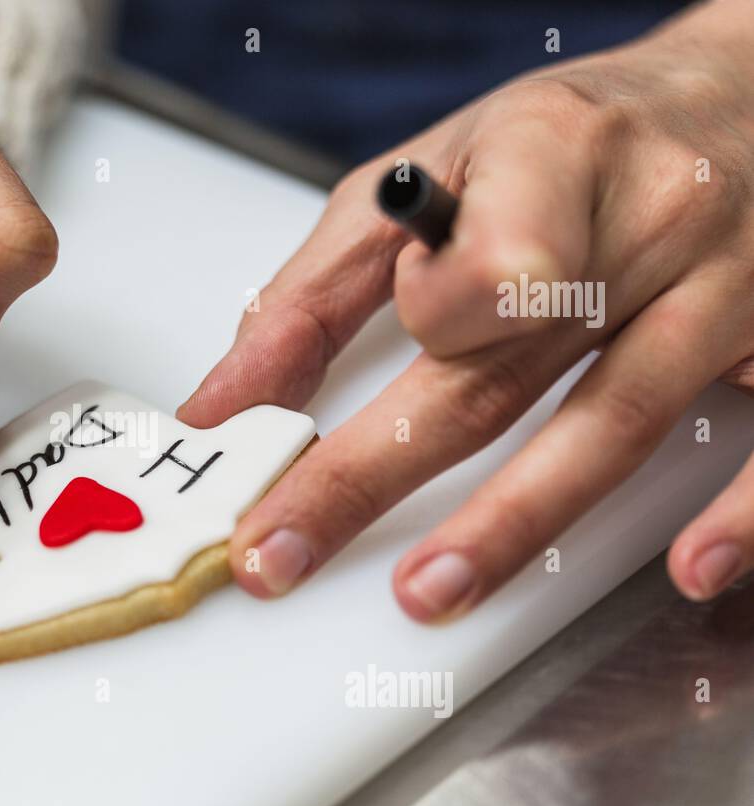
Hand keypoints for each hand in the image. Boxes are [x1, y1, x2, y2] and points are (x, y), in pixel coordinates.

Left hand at [181, 1, 753, 615]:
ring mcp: (727, 286)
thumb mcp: (428, 175)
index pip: (476, 265)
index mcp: (549, 154)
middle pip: (499, 369)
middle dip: (374, 473)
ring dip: (513, 522)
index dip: (431, 313)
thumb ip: (319, 291)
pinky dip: (734, 512)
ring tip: (427, 591)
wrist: (743, 95)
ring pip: (614, 419)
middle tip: (285, 548)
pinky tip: (685, 568)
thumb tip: (223, 402)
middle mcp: (645, 219)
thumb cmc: (573, 137)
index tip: (396, 339)